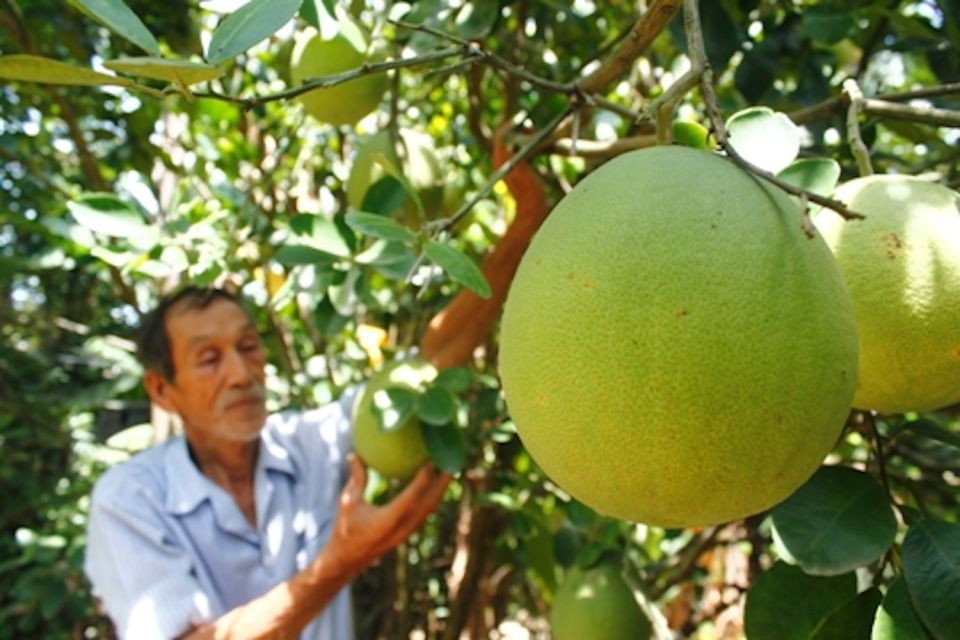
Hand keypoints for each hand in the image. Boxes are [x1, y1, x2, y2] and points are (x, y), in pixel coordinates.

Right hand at [328, 454, 450, 574]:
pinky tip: (434, 484)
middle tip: (451, 462)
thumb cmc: (345, 528)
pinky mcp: (408, 532)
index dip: (423, 479)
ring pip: (430, 509)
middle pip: (429, 503)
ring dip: (441, 490)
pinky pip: (426, 513)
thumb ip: (356, 478)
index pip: (412, 497)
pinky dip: (432, 497)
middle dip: (442, 483)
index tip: (430, 461)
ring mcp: (408, 531)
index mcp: (388, 519)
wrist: (348, 559)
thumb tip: (353, 454)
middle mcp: (402, 527)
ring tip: (448, 471)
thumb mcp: (347, 502)